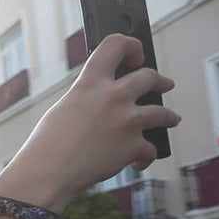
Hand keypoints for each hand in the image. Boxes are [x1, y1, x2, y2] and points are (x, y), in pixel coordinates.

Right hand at [0, 34, 179, 213]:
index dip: (130, 45)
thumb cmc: (46, 145)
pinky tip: (138, 163)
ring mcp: (127, 121)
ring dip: (169, 117)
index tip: (134, 56)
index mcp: (90, 84)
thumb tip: (104, 102)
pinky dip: (144, 157)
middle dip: (159, 81)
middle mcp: (113, 97)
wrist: (47, 173)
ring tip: (172, 119)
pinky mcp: (134, 146)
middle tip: (164, 84)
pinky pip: (150, 150)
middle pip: (149, 76)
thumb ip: (88, 98)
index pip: (116, 45)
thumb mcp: (63, 108)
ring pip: (162, 112)